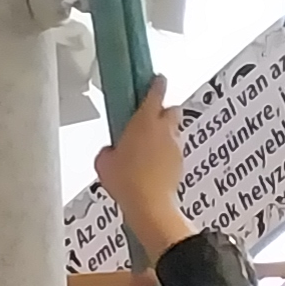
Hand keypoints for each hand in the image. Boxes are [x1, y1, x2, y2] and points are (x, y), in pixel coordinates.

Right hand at [94, 76, 190, 261]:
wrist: (149, 206)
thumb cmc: (127, 181)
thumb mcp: (104, 163)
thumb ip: (108, 151)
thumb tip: (110, 152)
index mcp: (145, 120)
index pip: (156, 91)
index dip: (157, 83)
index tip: (157, 80)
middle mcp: (164, 129)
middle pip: (172, 109)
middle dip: (164, 112)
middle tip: (151, 121)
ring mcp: (175, 146)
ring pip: (174, 131)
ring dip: (165, 135)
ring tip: (150, 149)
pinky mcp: (180, 163)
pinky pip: (175, 152)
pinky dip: (167, 154)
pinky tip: (154, 167)